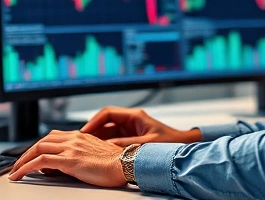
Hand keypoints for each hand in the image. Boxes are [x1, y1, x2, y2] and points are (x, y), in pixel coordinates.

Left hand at [8, 130, 126, 186]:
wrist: (126, 164)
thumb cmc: (116, 164)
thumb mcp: (95, 155)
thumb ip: (80, 155)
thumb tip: (64, 165)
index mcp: (80, 136)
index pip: (52, 137)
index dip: (39, 146)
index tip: (31, 156)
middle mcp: (73, 138)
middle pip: (42, 141)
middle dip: (27, 153)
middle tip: (18, 164)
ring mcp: (70, 148)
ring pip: (38, 149)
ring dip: (23, 160)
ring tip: (15, 171)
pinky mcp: (69, 160)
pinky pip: (40, 162)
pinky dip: (26, 167)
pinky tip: (20, 175)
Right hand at [81, 106, 201, 145]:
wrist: (183, 147)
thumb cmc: (170, 142)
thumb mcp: (146, 144)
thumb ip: (126, 144)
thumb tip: (106, 146)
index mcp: (135, 116)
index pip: (108, 113)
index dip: (94, 121)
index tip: (84, 131)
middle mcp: (131, 120)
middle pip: (105, 122)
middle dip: (93, 130)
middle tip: (81, 141)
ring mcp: (130, 128)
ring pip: (108, 131)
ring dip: (98, 138)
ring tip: (87, 148)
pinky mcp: (131, 137)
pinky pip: (113, 139)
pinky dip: (105, 144)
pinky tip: (99, 152)